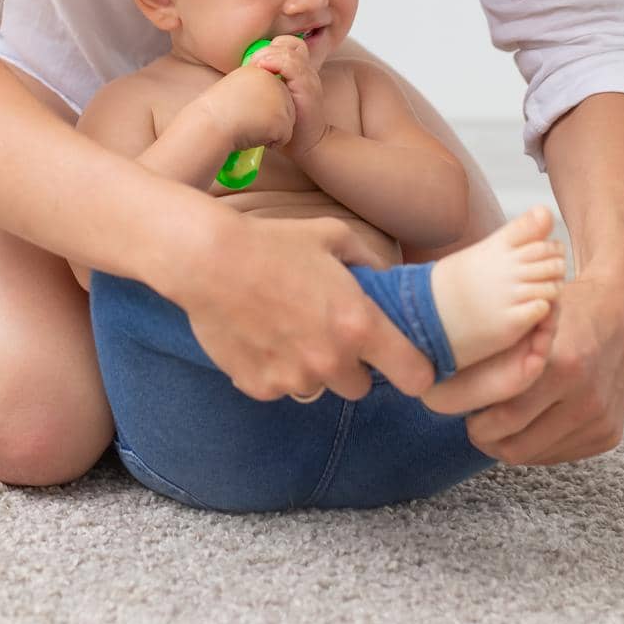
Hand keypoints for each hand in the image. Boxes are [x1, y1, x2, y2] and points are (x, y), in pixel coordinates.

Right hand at [174, 213, 437, 402]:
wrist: (208, 260)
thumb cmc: (273, 243)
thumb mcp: (333, 235)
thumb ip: (372, 260)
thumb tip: (392, 277)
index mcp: (359, 326)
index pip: (414, 376)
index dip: (415, 371)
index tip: (407, 364)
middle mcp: (331, 361)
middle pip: (360, 387)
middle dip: (351, 365)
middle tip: (328, 331)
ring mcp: (293, 379)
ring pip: (316, 387)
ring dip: (311, 368)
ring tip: (287, 328)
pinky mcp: (259, 388)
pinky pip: (278, 387)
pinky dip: (274, 369)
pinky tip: (259, 335)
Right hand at [197, 63, 295, 152]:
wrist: (210, 124)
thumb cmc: (216, 113)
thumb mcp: (234, 89)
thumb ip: (252, 89)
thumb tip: (262, 101)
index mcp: (260, 72)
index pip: (274, 95)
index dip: (259, 109)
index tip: (240, 110)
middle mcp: (274, 82)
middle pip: (284, 108)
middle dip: (268, 120)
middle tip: (245, 120)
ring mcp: (280, 100)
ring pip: (286, 123)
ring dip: (269, 132)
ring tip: (248, 127)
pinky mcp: (282, 119)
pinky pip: (285, 137)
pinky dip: (271, 143)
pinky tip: (253, 136)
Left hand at [248, 35, 327, 159]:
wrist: (309, 144)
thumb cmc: (289, 124)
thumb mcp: (277, 98)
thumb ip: (267, 84)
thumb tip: (241, 75)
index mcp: (300, 71)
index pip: (287, 45)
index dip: (270, 48)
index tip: (254, 62)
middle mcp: (307, 71)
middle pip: (290, 43)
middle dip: (267, 49)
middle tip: (252, 63)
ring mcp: (309, 79)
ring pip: (290, 52)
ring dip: (269, 54)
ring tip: (255, 65)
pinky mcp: (307, 89)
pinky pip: (294, 67)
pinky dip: (276, 63)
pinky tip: (263, 69)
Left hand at [462, 270, 623, 464]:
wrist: (621, 314)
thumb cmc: (564, 312)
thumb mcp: (527, 319)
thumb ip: (495, 351)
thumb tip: (441, 381)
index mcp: (562, 365)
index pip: (502, 416)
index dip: (471, 420)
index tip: (455, 409)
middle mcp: (586, 398)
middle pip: (514, 444)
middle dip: (484, 437)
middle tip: (473, 421)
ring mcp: (600, 420)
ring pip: (534, 455)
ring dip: (509, 442)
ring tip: (497, 420)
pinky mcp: (609, 435)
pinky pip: (557, 456)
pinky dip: (536, 444)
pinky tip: (529, 421)